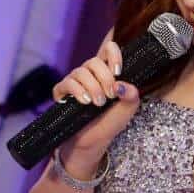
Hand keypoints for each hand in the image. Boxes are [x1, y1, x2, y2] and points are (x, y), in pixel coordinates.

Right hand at [51, 37, 139, 163]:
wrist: (90, 143)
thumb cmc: (108, 125)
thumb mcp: (126, 112)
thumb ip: (131, 97)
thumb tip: (122, 84)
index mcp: (106, 73)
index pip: (108, 49)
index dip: (113, 53)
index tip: (118, 71)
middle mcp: (89, 74)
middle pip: (94, 61)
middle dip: (105, 78)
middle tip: (110, 95)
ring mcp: (74, 82)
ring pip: (81, 71)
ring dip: (93, 87)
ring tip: (98, 104)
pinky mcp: (62, 92)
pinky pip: (67, 83)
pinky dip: (77, 91)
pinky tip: (85, 102)